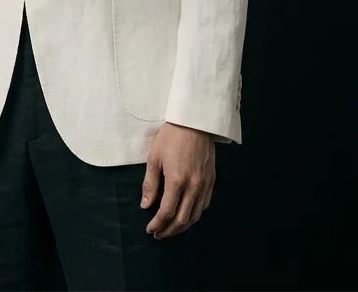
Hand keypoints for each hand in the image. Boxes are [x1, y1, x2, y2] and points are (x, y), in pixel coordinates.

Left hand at [141, 121, 214, 238]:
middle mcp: (194, 187)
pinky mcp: (211, 181)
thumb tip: (146, 205)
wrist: (194, 122)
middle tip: (158, 234)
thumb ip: (150, 184)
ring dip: (183, 227)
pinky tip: (186, 216)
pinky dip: (194, 215)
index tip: (150, 229)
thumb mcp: (154, 157)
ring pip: (195, 215)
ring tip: (171, 230)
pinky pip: (204, 206)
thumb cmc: (170, 137)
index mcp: (177, 181)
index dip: (158, 224)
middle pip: (183, 219)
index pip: (167, 212)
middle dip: (169, 230)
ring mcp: (205, 185)